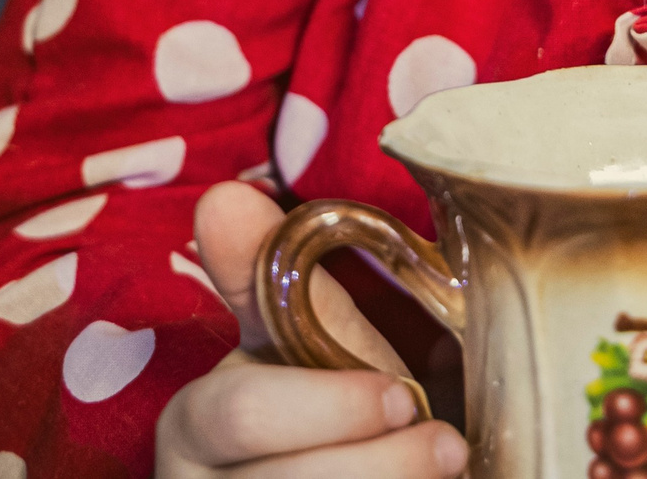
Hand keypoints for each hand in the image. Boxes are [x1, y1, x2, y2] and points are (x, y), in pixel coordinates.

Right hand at [155, 181, 468, 477]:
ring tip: (454, 469)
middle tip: (448, 446)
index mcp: (192, 429)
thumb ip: (265, 279)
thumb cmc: (316, 420)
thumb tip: (224, 197)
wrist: (329, 476)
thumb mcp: (291, 352)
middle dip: (374, 467)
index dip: (327, 406)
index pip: (237, 417)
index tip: (404, 393)